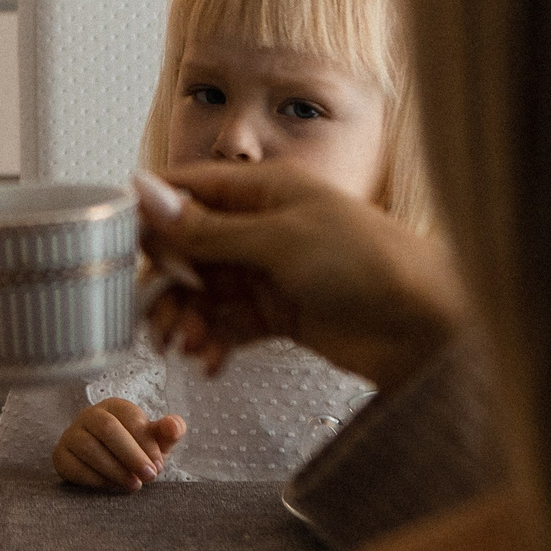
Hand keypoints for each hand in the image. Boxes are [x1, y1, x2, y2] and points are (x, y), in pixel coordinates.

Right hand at [53, 398, 186, 491]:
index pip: (129, 417)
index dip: (145, 442)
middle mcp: (88, 415)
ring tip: (133, 484)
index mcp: (114, 406)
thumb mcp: (156, 441)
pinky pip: (72, 465)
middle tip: (149, 477)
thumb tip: (174, 426)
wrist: (110, 465)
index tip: (158, 464)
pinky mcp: (60, 456)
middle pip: (107, 428)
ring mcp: (71, 435)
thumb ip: (169, 431)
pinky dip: (94, 478)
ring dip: (114, 469)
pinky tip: (111, 486)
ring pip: (88, 447)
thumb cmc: (137, 449)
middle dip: (130, 454)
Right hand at [143, 162, 467, 391]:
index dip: (150, 218)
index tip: (120, 250)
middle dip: (166, 282)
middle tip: (154, 316)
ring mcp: (271, 272)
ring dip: (186, 318)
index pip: (187, 191)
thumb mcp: (278, 240)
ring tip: (184, 345)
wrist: (431, 326)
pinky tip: (210, 359)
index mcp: (262, 190)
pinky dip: (214, 341)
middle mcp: (262, 226)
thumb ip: (207, 227)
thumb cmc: (369, 262)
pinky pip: (229, 324)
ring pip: (205, 291)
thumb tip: (144, 192)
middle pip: (188, 248)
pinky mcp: (281, 313)